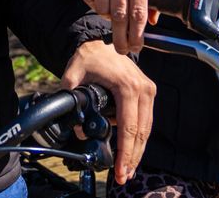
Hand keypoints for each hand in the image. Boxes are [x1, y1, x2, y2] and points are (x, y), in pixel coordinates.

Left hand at [60, 39, 155, 184]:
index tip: (119, 169)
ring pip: (146, 128)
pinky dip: (139, 137)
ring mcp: (147, 89)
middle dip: (132, 157)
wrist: (99, 41)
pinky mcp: (147, 91)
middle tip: (123, 177)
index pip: (128, 127)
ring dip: (137, 151)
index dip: (124, 151)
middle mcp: (142, 88)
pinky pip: (146, 120)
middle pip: (141, 132)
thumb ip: (70, 99)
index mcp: (126, 86)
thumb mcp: (73, 76)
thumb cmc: (88, 57)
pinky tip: (131, 152)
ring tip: (127, 170)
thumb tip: (77, 126)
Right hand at [74, 0, 166, 53]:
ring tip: (111, 12)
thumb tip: (153, 20)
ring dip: (107, 16)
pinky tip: (99, 0)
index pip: (138, 10)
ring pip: (102, 8)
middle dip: (121, 36)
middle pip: (119, 14)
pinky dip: (93, 4)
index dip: (137, 33)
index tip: (136, 47)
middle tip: (122, 48)